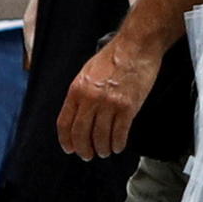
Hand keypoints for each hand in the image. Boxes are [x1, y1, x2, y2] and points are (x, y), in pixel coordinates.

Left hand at [61, 31, 162, 160]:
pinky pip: (119, 133)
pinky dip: (117, 143)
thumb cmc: (114, 56)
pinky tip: (118, 146)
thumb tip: (78, 116)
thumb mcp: (87, 72)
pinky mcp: (128, 107)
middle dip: (84, 149)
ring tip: (105, 152)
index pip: (65, 123)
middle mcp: (90, 99)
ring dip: (102, 148)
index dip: (66, 140)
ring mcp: (109, 104)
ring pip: (100, 136)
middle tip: (88, 155)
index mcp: (77, 90)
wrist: (136, 46)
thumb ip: (81, 94)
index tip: (70, 149)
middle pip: (81, 134)